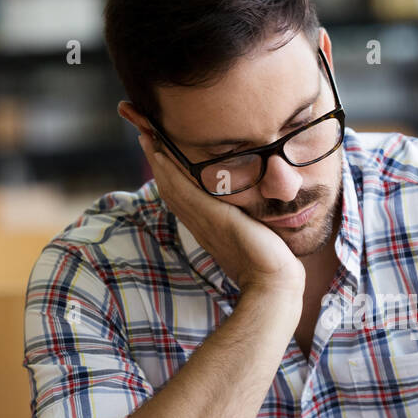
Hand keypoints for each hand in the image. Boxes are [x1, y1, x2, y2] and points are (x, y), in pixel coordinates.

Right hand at [138, 130, 304, 293]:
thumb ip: (251, 222)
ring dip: (157, 161)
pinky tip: (161, 154)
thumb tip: (260, 212)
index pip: (182, 196)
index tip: (160, 152)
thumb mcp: (257, 236)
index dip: (169, 175)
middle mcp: (200, 224)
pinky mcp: (212, 218)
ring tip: (146, 136)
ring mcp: (203, 221)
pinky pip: (183, 191)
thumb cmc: (272, 265)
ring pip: (172, 187)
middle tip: (144, 134)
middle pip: (170, 188)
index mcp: (208, 228)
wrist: (274, 282)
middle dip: (157, 161)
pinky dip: (170, 172)